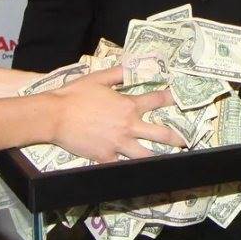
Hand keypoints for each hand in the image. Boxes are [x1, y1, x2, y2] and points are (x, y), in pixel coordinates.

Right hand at [45, 69, 184, 162]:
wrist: (54, 116)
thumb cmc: (75, 94)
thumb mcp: (98, 78)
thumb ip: (119, 73)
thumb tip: (133, 65)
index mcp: (128, 105)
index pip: (157, 100)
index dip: (172, 99)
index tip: (182, 100)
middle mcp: (128, 125)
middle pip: (160, 133)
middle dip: (176, 137)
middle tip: (186, 141)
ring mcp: (118, 143)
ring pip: (146, 155)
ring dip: (159, 158)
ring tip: (170, 162)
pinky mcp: (106, 157)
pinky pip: (123, 166)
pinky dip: (132, 170)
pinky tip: (141, 175)